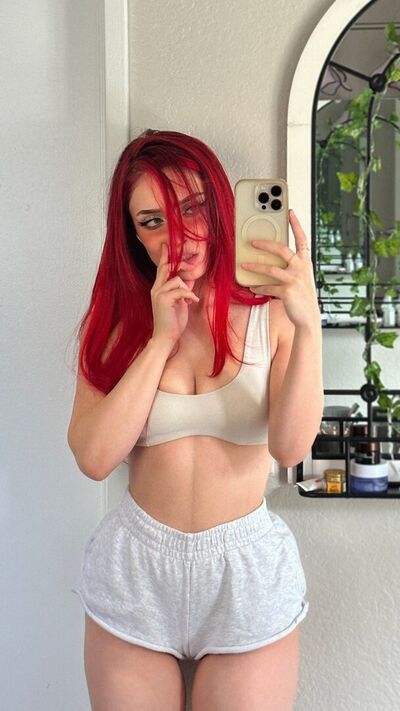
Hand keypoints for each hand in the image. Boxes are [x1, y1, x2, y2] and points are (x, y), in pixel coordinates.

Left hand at [240, 209, 319, 329]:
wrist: (308, 316)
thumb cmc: (302, 295)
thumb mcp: (301, 276)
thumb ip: (291, 266)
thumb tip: (270, 258)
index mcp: (305, 261)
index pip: (302, 238)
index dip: (295, 224)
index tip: (289, 211)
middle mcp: (301, 268)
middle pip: (281, 250)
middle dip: (265, 244)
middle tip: (252, 242)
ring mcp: (294, 279)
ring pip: (270, 269)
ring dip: (254, 267)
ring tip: (243, 266)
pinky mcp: (287, 292)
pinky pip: (267, 287)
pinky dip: (258, 287)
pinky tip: (251, 286)